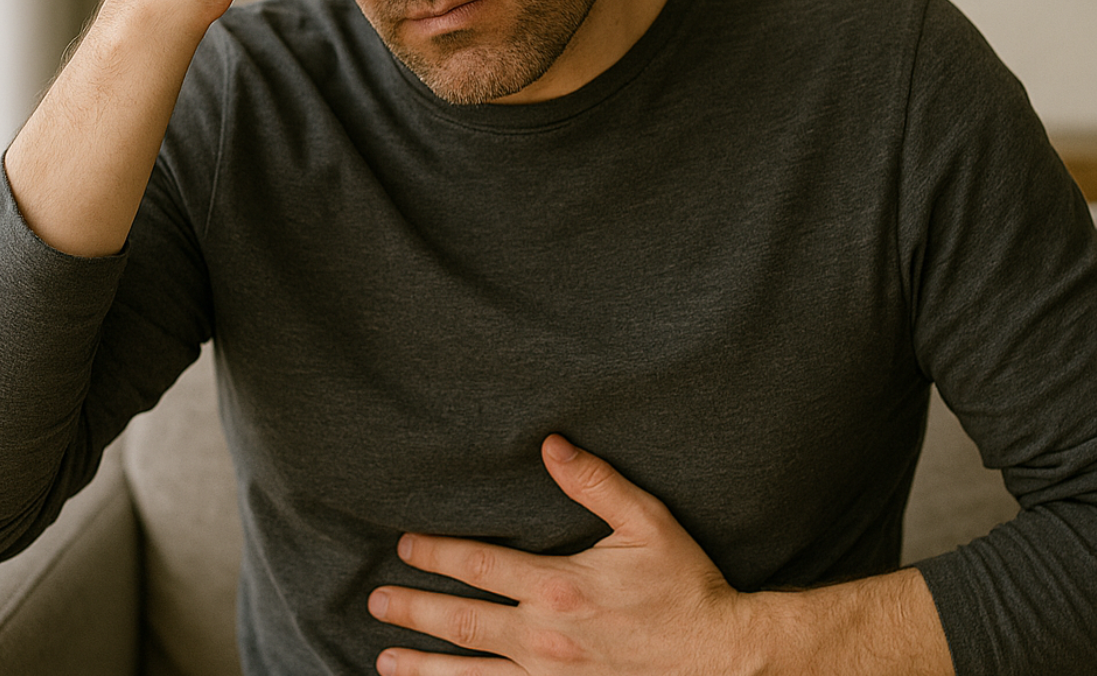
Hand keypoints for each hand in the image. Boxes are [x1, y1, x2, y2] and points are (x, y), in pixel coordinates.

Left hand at [366, 435, 763, 675]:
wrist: (720, 657)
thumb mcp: (648, 523)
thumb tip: (551, 444)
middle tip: (377, 602)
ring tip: (386, 660)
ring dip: (424, 665)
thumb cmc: (686, 587)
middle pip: (462, 620)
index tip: (405, 546)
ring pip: (470, 673)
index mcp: (559, 587)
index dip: (436, 554)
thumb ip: (597, 483)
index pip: (479, 565)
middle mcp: (545, 636)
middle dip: (414, 609)